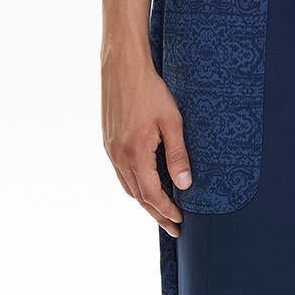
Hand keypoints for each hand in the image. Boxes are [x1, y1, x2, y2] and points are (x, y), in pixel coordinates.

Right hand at [103, 49, 191, 237]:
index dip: (166, 211)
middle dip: (156, 213)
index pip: (151, 194)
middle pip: (138, 196)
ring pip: (127, 186)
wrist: (122, 67)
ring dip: (144, 202)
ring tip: (161, 212)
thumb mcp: (172, 122)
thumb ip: (178, 155)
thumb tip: (185, 184)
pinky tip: (145, 186)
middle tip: (174, 227)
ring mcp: (110, 149)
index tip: (180, 222)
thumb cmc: (150, 91)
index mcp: (135, 153)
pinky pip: (121, 173)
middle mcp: (118, 155)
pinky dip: (134, 186)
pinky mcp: (108, 141)